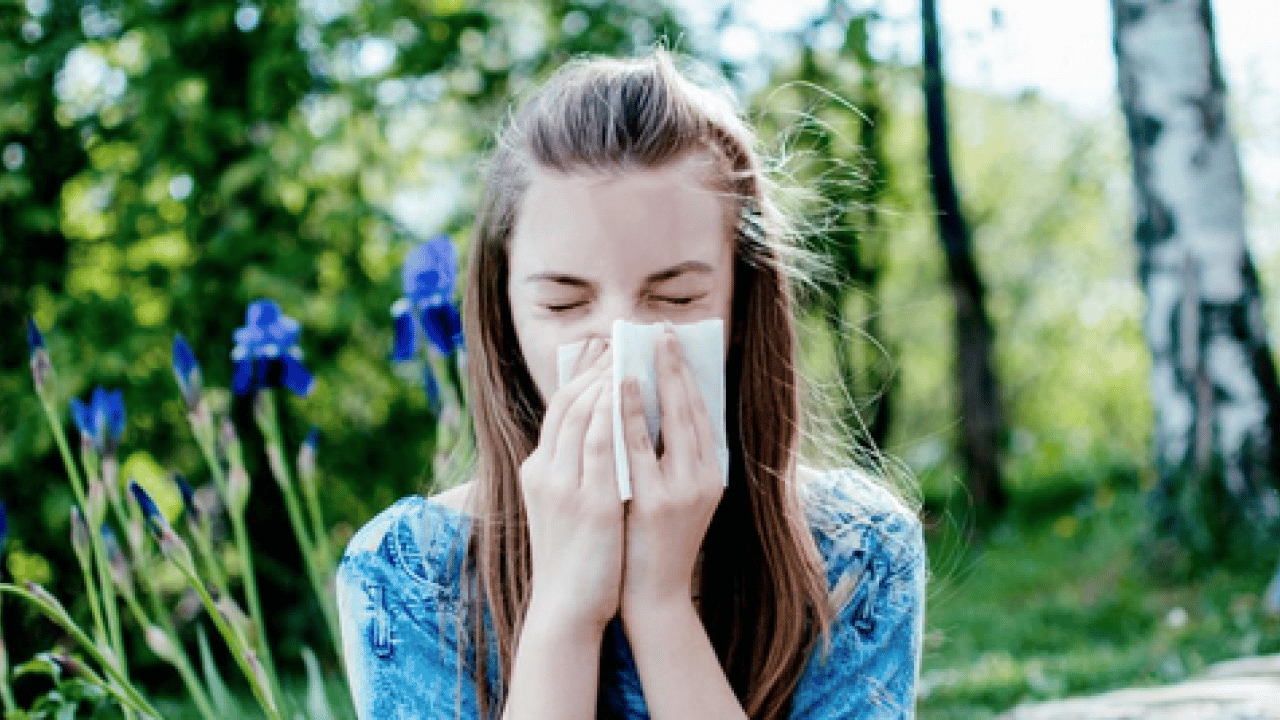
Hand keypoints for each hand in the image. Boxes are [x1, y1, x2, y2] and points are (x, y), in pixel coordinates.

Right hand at [519, 338, 623, 633]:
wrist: (567, 607)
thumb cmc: (574, 558)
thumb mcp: (562, 504)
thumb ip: (574, 468)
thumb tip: (601, 432)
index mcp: (537, 470)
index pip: (558, 408)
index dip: (579, 374)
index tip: (602, 348)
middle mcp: (544, 471)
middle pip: (569, 403)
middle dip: (596, 367)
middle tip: (621, 338)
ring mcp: (565, 486)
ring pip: (582, 415)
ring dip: (606, 379)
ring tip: (629, 352)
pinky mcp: (589, 502)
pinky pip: (601, 443)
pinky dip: (612, 411)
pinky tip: (629, 389)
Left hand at [618, 326, 723, 617]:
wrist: (651, 596)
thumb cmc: (655, 543)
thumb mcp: (676, 496)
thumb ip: (673, 457)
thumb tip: (656, 407)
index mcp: (712, 475)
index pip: (702, 412)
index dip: (688, 374)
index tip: (674, 343)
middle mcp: (704, 479)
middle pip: (691, 408)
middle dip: (676, 366)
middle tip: (661, 330)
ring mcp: (680, 491)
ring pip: (670, 421)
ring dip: (655, 379)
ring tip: (641, 345)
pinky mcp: (653, 503)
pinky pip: (637, 446)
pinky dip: (628, 412)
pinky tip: (617, 386)